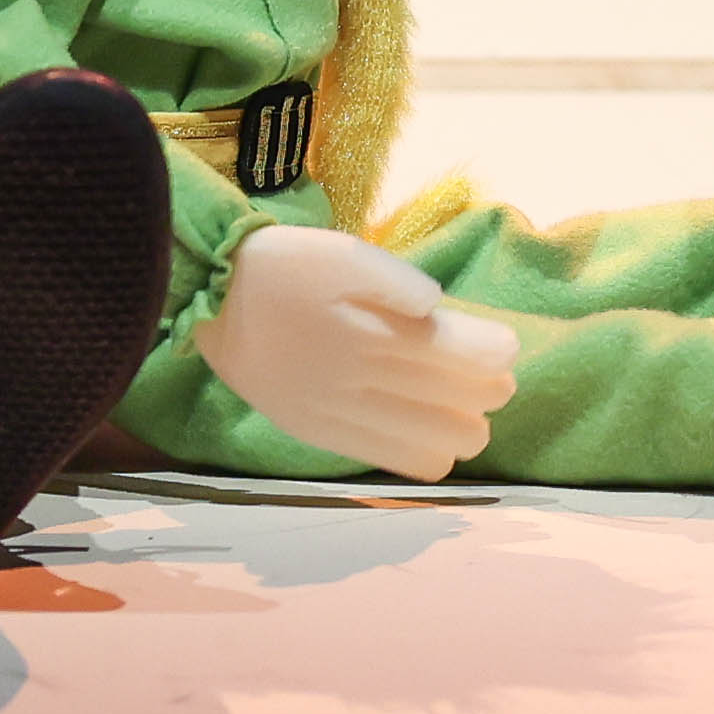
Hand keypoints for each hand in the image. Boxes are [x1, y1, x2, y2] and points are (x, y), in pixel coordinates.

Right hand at [195, 224, 521, 480]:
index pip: (468, 360)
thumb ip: (397, 280)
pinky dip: (426, 452)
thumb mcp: (342, 251)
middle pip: (463, 409)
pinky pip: (394, 461)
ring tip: (458, 405)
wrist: (211, 301)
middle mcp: (366, 385)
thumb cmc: (285, 266)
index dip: (498, 354)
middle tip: (485, 372)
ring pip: (437, 446)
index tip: (502, 343)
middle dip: (488, 392)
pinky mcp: (323, 436)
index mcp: (377, 333)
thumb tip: (440, 309)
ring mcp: (344, 418)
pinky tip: (429, 434)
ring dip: (462, 427)